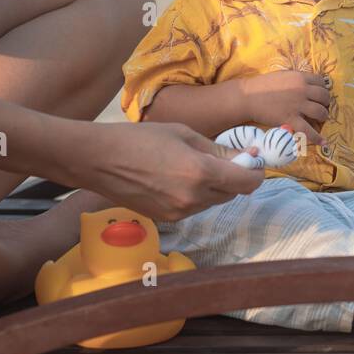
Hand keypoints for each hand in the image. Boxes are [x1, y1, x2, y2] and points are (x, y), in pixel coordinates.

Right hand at [76, 121, 265, 222]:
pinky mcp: (167, 219)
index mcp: (200, 173)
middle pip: (232, 194)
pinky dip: (196, 195)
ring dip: (215, 187)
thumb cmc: (140, 139)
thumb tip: (247, 156)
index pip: (246, 183)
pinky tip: (177, 178)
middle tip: (227, 160)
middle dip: (235, 178)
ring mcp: (179, 212)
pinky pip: (194, 208)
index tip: (254, 161)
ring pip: (213, 202)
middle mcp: (193, 198)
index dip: (256, 172)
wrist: (98, 161)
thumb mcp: (184, 134)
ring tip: (194, 166)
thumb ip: (217, 150)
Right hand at [239, 71, 329, 145]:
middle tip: (322, 107)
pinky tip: (323, 143)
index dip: (323, 89)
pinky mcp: (291, 119)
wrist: (247, 97)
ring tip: (320, 120)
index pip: (321, 82)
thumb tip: (308, 83)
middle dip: (326, 103)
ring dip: (323, 117)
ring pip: (321, 112)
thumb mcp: (283, 75)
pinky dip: (317, 138)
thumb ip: (297, 79)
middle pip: (324, 97)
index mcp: (300, 77)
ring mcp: (298, 105)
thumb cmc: (262, 85)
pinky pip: (308, 130)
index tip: (321, 95)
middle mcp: (302, 90)